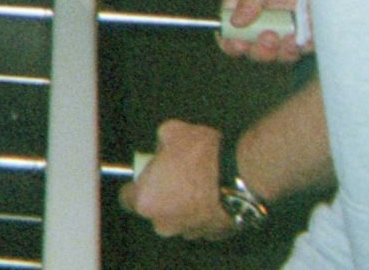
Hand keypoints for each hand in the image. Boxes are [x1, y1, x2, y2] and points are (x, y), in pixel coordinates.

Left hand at [120, 119, 236, 239]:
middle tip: (176, 175)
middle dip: (163, 196)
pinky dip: (205, 211)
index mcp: (146, 201)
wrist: (242, 174)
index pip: (126, 199)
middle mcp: (165, 224)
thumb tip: (162, 147)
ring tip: (200, 183)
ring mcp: (190, 232)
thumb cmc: (204, 156)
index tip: (145, 176)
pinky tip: (214, 193)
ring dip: (185, 205)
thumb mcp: (172, 132)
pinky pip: (202, 223)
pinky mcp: (213, 236)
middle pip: (155, 211)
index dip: (135, 186)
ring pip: (180, 219)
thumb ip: (159, 144)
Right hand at [222, 0, 306, 61]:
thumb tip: (235, 24)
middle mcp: (261, 14)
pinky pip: (303, 43)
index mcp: (242, 1)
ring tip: (288, 41)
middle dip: (260, 50)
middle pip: (254, 46)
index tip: (239, 46)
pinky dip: (303, 47)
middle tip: (269, 38)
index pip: (229, 29)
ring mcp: (284, 18)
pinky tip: (304, 40)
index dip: (231, 42)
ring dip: (282, 53)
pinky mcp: (305, 20)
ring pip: (279, 50)